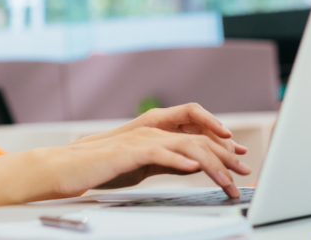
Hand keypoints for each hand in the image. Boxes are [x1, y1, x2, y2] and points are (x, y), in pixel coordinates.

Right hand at [43, 125, 252, 198]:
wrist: (66, 167)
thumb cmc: (100, 168)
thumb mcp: (141, 165)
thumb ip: (167, 160)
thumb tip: (194, 164)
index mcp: (155, 131)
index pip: (196, 132)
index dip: (221, 143)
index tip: (239, 159)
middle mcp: (151, 130)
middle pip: (197, 137)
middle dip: (224, 154)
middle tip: (244, 172)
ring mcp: (140, 138)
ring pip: (184, 144)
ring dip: (210, 163)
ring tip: (226, 179)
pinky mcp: (128, 152)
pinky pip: (158, 153)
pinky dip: (178, 160)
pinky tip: (193, 168)